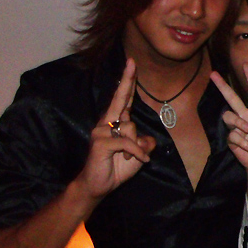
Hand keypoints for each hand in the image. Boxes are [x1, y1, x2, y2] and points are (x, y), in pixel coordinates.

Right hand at [75, 58, 155, 200]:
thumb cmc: (117, 168)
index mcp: (116, 122)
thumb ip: (145, 144)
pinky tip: (136, 161)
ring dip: (137, 147)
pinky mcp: (101, 142)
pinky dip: (136, 153)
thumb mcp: (138, 155)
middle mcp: (107, 122)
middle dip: (127, 80)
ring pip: (131, 128)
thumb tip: (148, 139)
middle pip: (120, 99)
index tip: (131, 64)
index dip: (128, 83)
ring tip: (128, 159)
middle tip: (131, 62)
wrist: (98, 186)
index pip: (124, 99)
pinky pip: (128, 143)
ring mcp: (102, 131)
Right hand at [210, 64, 247, 177]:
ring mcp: (238, 128)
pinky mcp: (233, 140)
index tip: (246, 64)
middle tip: (213, 74)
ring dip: (238, 122)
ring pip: (228, 116)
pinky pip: (232, 136)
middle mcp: (246, 117)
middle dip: (222, 86)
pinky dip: (242, 141)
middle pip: (231, 98)